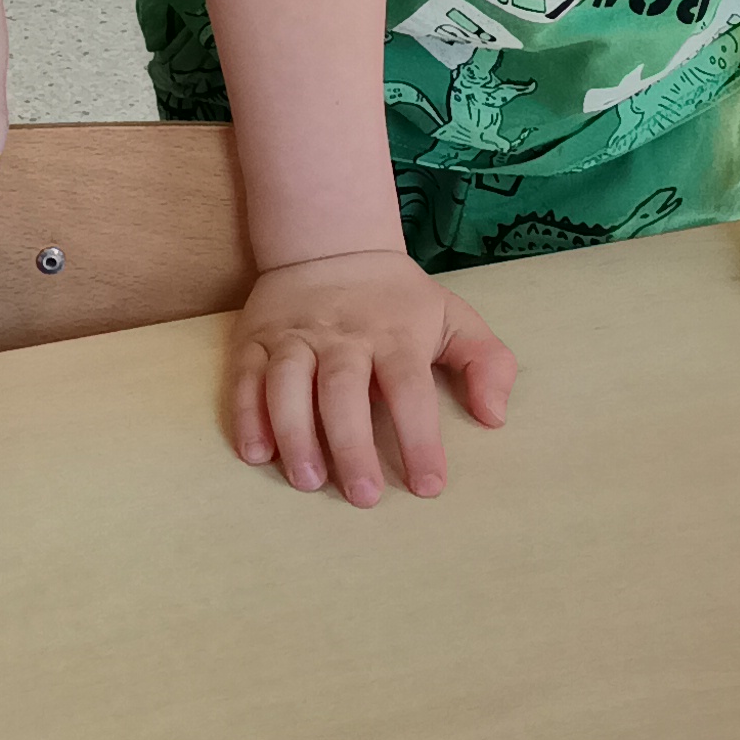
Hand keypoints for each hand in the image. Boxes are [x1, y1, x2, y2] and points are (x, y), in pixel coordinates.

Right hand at [227, 249, 516, 505]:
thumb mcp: (452, 316)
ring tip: (308, 481)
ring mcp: (294, 335)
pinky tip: (256, 453)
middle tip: (364, 497)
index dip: (419, 438)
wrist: (329, 242)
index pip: (409, 388)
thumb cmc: (396, 298)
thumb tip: (494, 416)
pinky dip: (247, 415)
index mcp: (394, 333)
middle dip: (352, 446)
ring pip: (288, 384)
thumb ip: (486, 362)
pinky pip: (246, 378)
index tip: (428, 485)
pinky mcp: (256, 339)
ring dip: (295, 434)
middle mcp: (341, 334)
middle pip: (343, 391)